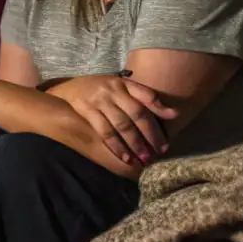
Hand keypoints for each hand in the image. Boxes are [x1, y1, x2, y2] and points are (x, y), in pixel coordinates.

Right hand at [49, 75, 177, 165]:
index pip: (146, 94)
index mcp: (124, 83)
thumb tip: (173, 113)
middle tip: (161, 149)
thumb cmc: (100, 89)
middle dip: (151, 133)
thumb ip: (143, 97)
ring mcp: (99, 101)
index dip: (160, 106)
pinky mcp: (87, 112)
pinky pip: (104, 132)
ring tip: (145, 158)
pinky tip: (125, 157)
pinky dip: (116, 146)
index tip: (175, 117)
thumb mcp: (121, 86)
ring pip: (121, 125)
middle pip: (137, 113)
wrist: (68, 87)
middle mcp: (113, 91)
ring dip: (135, 143)